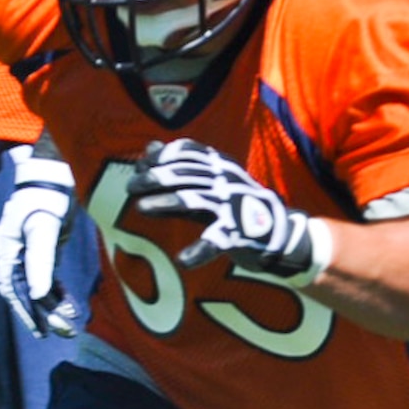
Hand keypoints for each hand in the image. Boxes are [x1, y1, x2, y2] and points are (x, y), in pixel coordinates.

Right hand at [0, 145, 80, 339]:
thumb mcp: (45, 227)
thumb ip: (40, 261)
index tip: (43, 333)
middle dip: (44, 314)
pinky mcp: (39, 247)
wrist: (53, 170)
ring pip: (35, 285)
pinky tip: (67, 301)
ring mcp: (25, 250)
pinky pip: (43, 275)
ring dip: (52, 304)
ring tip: (70, 321)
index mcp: (6, 249)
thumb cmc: (47, 195)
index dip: (27, 313)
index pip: (13, 290)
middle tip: (66, 333)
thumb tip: (36, 295)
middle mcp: (11, 252)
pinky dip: (55, 289)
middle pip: (24, 291)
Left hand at [129, 139, 321, 279]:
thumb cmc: (236, 203)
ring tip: (141, 208)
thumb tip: (150, 147)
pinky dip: (198, 253)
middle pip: (185, 174)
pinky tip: (183, 261)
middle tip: (130, 186)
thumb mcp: (211, 178)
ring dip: (165, 203)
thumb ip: (180, 167)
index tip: (141, 165)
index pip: (188, 153)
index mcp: (219, 166)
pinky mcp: (238, 234)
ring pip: (194, 202)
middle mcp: (225, 182)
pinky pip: (215, 243)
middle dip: (155, 178)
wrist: (277, 231)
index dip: (161, 156)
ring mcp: (232, 207)